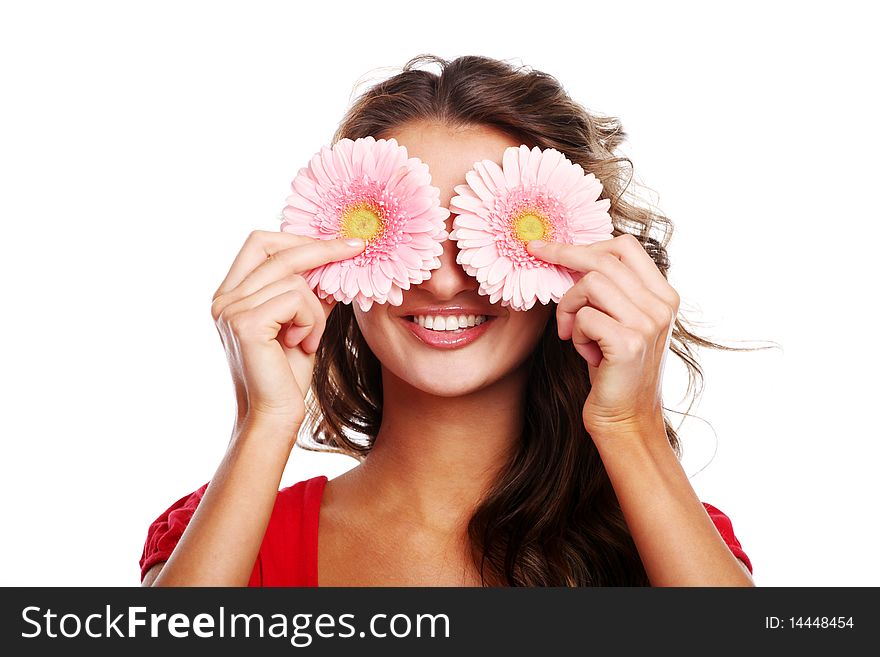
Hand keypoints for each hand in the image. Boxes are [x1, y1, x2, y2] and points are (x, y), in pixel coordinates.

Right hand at [211, 230, 365, 431]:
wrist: (274, 415)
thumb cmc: (287, 374)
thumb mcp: (301, 322)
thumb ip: (308, 291)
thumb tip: (336, 258)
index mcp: (231, 295)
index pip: (260, 243)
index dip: (298, 237)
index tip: (338, 242)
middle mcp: (224, 299)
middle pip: (276, 250)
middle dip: (321, 248)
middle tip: (355, 248)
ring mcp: (231, 310)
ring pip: (295, 280)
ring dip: (316, 310)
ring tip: (309, 339)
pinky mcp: (246, 324)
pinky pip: (297, 299)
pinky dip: (311, 321)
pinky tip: (303, 345)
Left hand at [527, 234, 679, 438]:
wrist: (626, 420)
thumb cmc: (613, 370)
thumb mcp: (619, 322)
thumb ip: (610, 290)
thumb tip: (568, 254)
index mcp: (663, 295)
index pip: (625, 246)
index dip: (584, 243)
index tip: (550, 247)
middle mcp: (661, 305)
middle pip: (603, 259)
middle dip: (562, 256)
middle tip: (534, 254)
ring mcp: (648, 323)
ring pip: (590, 283)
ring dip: (569, 307)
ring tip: (572, 333)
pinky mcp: (628, 342)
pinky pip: (584, 316)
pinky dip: (574, 333)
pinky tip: (586, 354)